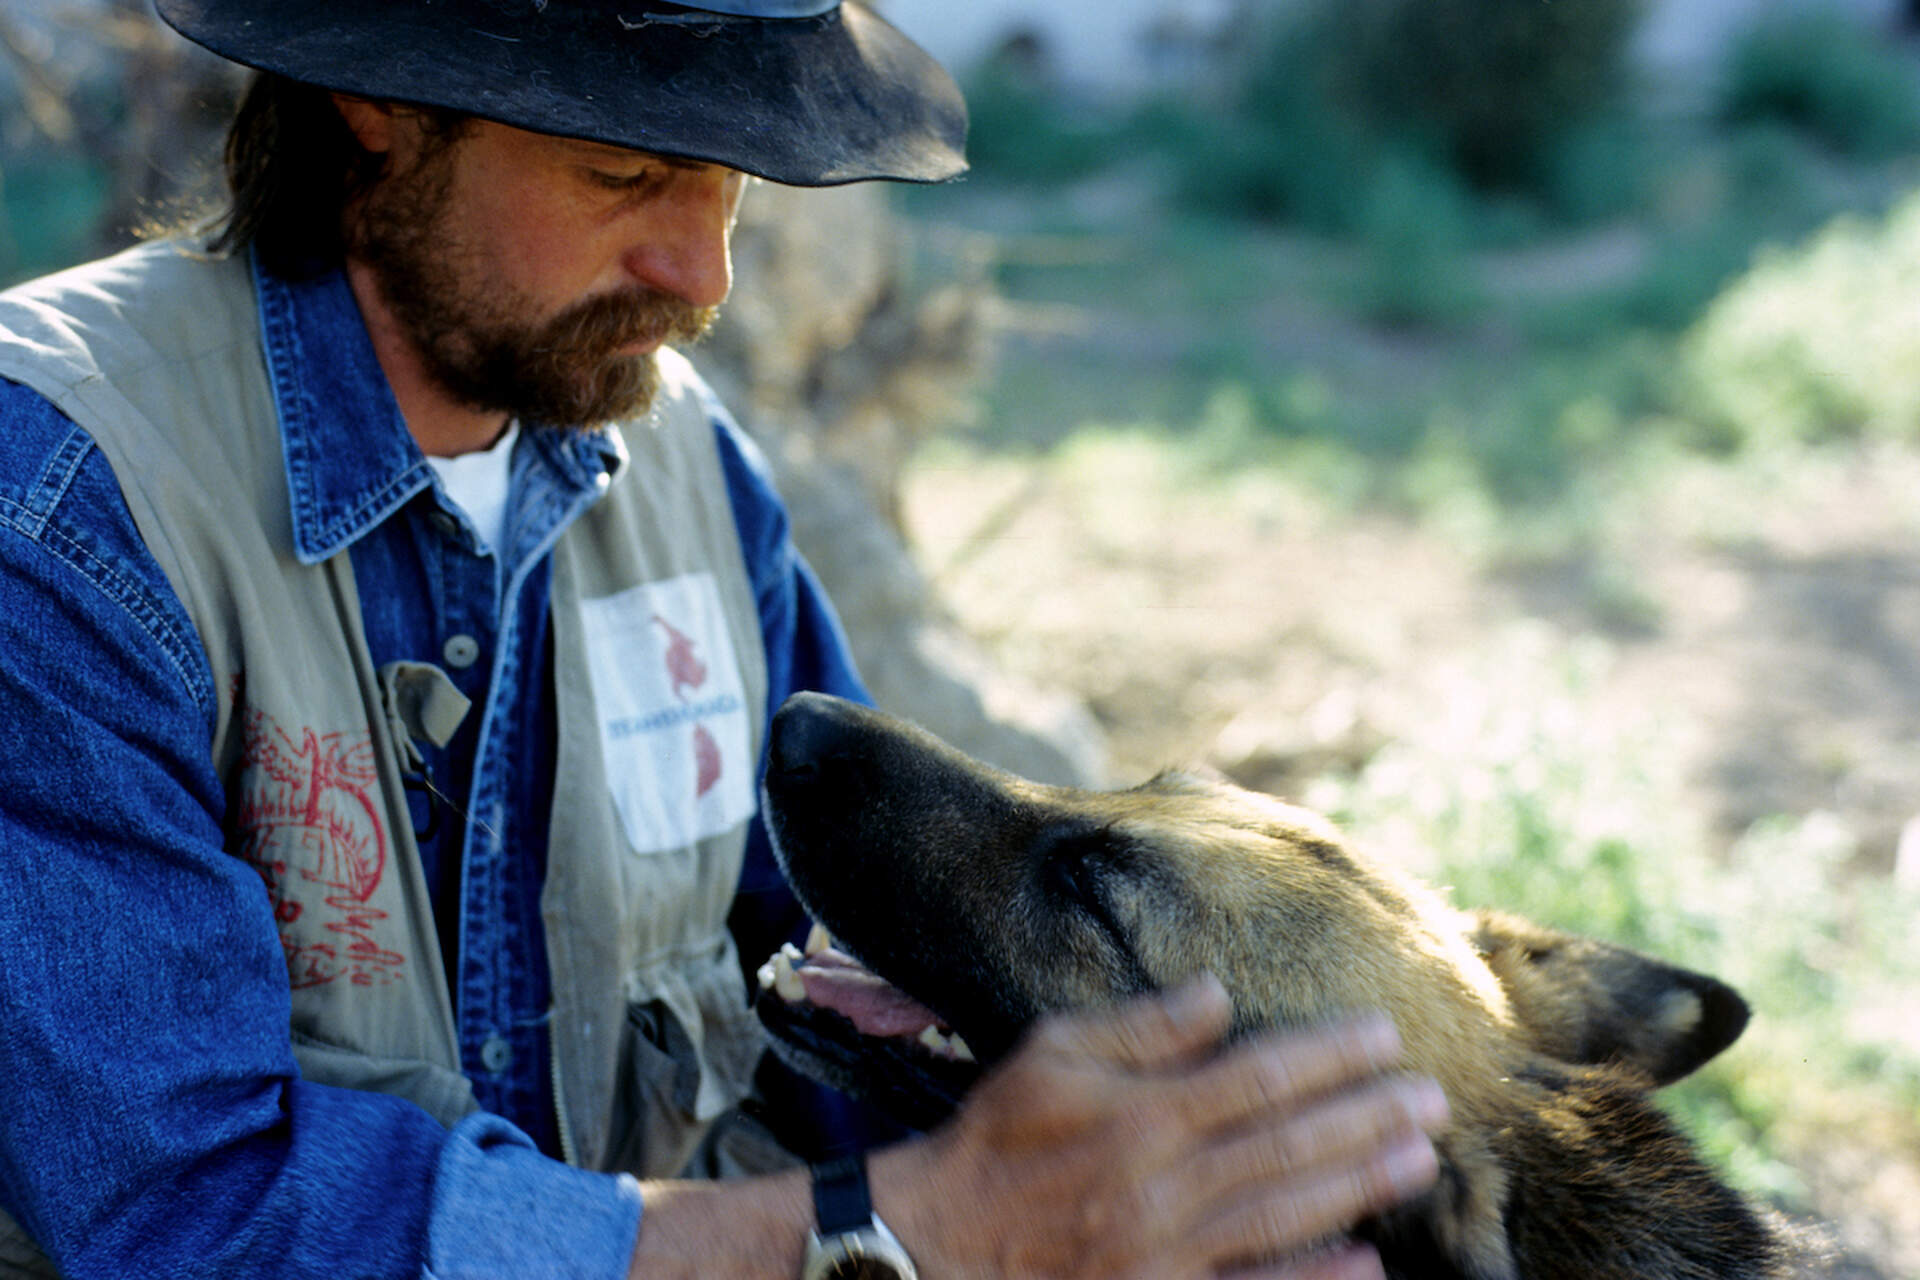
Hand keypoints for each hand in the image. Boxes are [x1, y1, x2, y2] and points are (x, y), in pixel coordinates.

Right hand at [871, 977, 1447, 1278]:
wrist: (943, 1243)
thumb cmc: (999, 1139)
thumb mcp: (1052, 1056)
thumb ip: (1139, 1027)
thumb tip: (1217, 991)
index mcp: (1140, 1114)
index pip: (1257, 1076)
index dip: (1328, 1054)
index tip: (1384, 1033)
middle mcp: (1164, 1183)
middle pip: (1287, 1144)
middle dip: (1367, 1116)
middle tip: (1434, 1096)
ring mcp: (1168, 1251)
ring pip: (1283, 1213)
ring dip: (1359, 1185)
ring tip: (1421, 1158)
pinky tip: (1367, 1264)